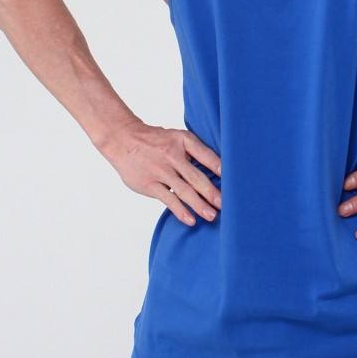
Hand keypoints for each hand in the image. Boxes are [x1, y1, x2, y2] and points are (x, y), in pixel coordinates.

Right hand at [98, 119, 221, 225]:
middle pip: (196, 177)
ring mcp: (160, 171)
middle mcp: (172, 155)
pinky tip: (191, 220)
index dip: (219, 167)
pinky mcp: (149, 184)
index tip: (234, 179)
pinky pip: (168, 200)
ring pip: (184, 191)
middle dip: (212, 192)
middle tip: (226, 205)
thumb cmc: (156, 141)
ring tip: (212, 216)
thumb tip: (219, 168)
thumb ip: (194, 150)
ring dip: (200, 205)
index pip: (205, 154)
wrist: (122, 140)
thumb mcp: (176, 137)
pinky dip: (180, 211)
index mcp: (182, 141)